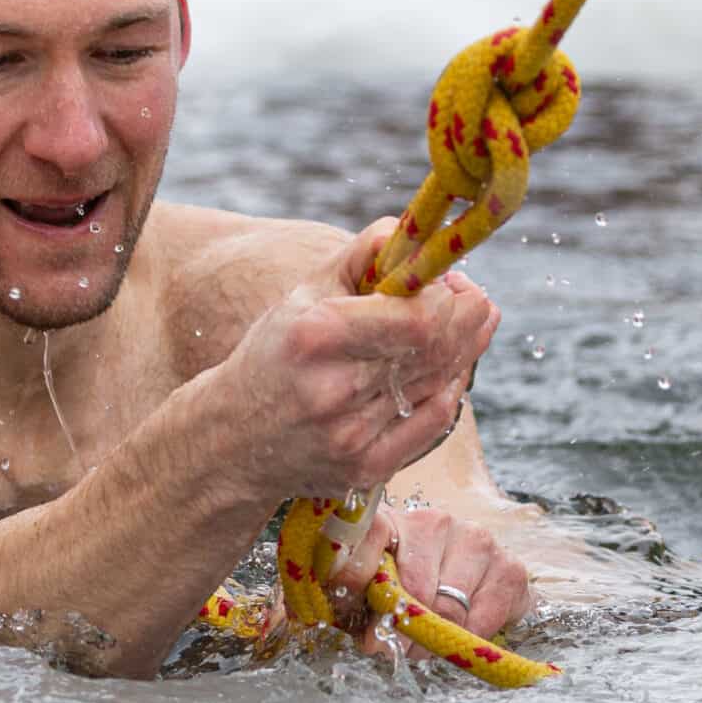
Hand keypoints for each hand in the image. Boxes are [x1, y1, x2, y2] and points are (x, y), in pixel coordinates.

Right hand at [210, 219, 499, 505]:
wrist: (230, 441)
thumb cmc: (274, 355)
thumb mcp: (302, 294)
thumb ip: (359, 256)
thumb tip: (412, 234)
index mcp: (316, 336)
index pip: (416, 320)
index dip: (449, 299)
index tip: (450, 281)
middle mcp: (334, 390)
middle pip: (435, 351)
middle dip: (467, 318)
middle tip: (471, 298)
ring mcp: (352, 436)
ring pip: (440, 384)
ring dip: (464, 349)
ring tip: (469, 323)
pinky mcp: (366, 468)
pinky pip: (433, 424)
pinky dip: (450, 389)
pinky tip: (450, 367)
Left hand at [344, 506, 531, 641]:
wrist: (464, 575)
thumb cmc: (408, 582)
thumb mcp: (373, 585)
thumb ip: (360, 599)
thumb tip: (372, 639)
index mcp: (396, 519)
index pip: (372, 535)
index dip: (358, 579)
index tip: (356, 617)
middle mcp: (440, 522)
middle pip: (417, 588)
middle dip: (404, 629)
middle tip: (395, 647)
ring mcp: (479, 541)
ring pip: (451, 607)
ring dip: (435, 637)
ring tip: (423, 645)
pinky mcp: (511, 569)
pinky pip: (483, 620)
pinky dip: (467, 638)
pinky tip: (458, 633)